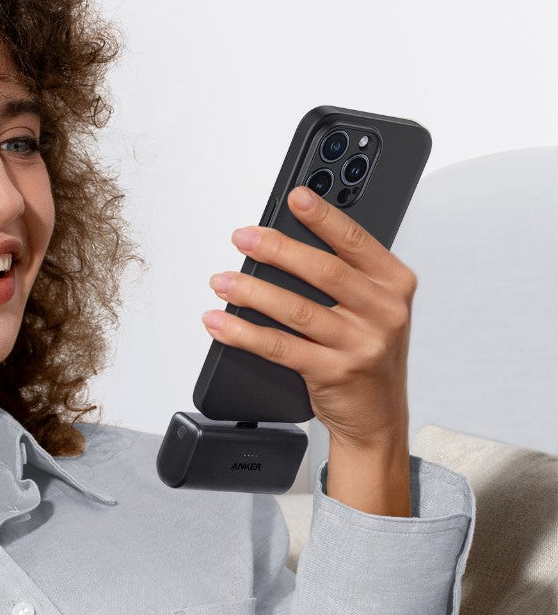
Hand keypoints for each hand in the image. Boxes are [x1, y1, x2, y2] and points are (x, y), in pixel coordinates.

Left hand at [202, 186, 415, 453]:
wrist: (377, 418)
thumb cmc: (367, 352)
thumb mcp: (372, 308)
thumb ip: (346, 275)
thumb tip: (286, 240)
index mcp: (394, 284)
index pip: (355, 242)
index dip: (324, 217)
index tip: (295, 196)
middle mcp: (384, 312)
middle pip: (324, 271)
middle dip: (277, 250)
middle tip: (243, 237)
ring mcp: (361, 345)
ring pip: (297, 309)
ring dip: (252, 292)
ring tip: (221, 281)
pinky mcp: (335, 373)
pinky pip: (280, 347)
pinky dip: (244, 333)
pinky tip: (220, 323)